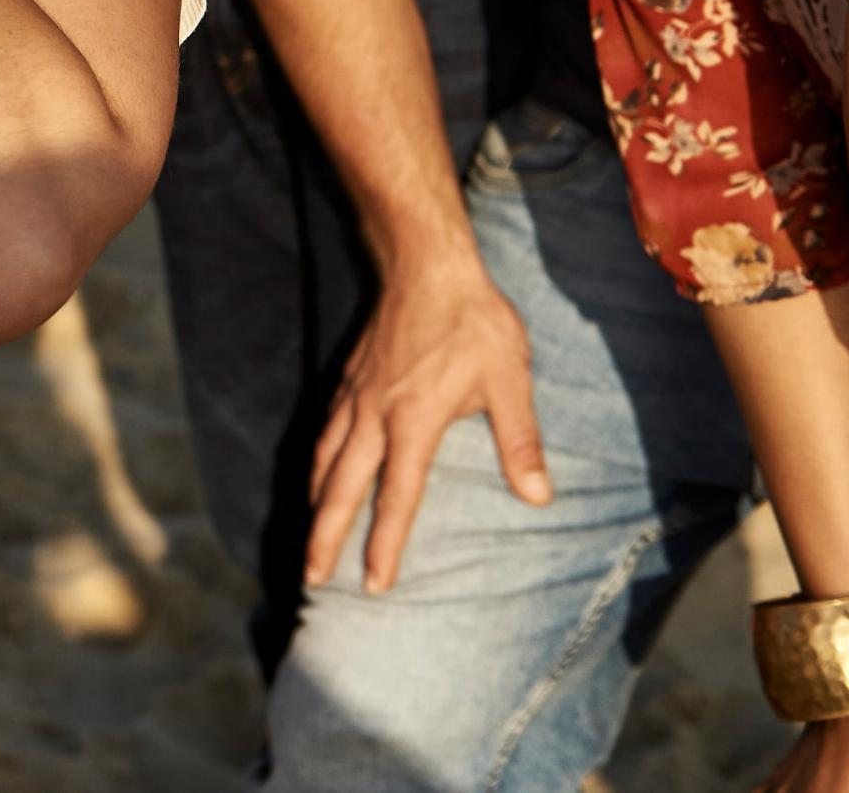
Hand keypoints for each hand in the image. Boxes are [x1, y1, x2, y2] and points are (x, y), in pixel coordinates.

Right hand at [308, 256, 552, 593]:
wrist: (425, 263)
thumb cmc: (473, 320)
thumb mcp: (509, 378)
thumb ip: (520, 440)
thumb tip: (538, 496)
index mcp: (414, 421)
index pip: (397, 497)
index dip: (385, 544)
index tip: (375, 585)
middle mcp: (375, 415)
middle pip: (341, 488)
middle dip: (326, 537)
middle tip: (313, 579)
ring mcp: (356, 395)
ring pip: (325, 460)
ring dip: (315, 504)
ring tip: (310, 536)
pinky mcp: (349, 377)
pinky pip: (325, 430)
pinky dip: (317, 461)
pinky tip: (319, 471)